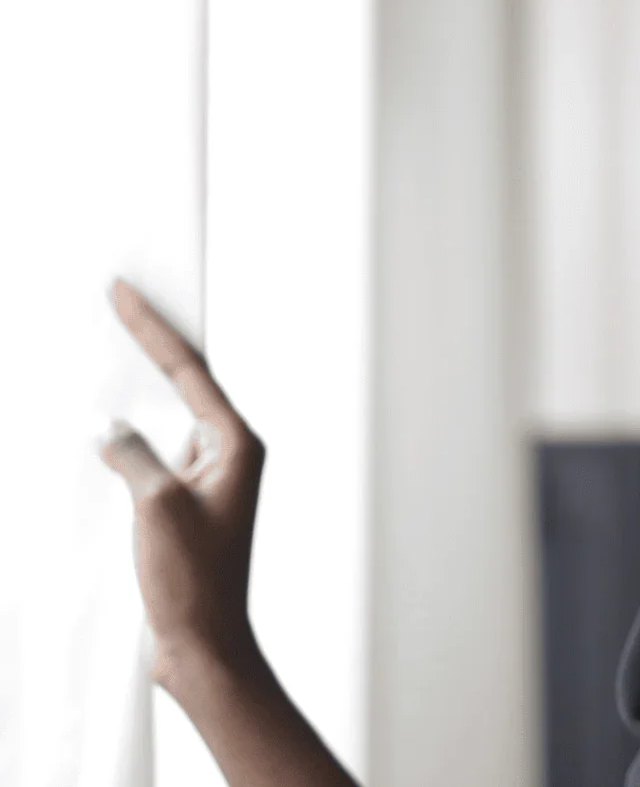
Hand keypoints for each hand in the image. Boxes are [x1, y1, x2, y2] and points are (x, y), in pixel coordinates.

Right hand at [100, 279, 265, 694]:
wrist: (203, 643)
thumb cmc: (191, 580)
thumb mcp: (155, 507)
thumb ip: (132, 455)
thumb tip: (109, 426)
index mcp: (235, 441)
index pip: (188, 369)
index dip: (152, 328)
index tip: (124, 290)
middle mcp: (230, 450)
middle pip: (186, 379)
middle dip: (152, 340)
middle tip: (123, 295)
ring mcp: (210, 474)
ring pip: (171, 413)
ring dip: (145, 383)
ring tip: (115, 340)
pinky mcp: (189, 499)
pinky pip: (158, 448)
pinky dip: (133, 430)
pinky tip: (109, 424)